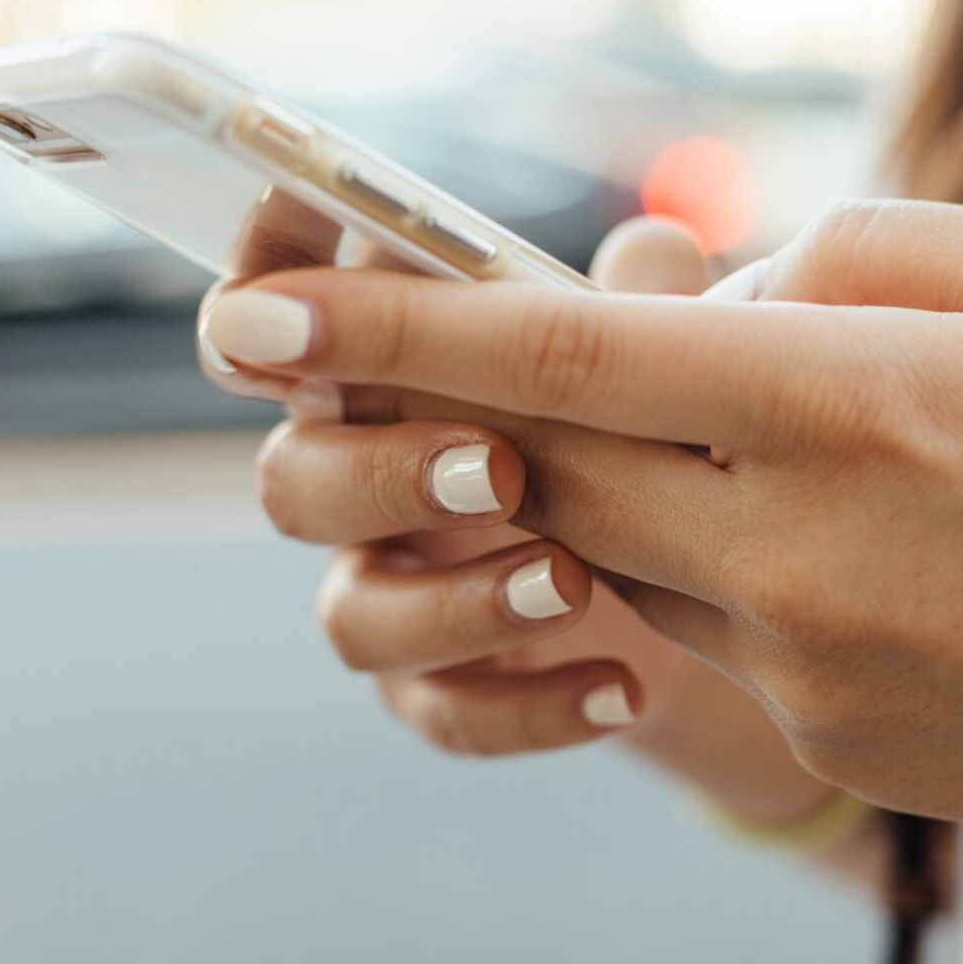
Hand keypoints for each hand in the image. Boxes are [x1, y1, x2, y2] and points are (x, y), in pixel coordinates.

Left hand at [199, 200, 962, 838]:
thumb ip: (855, 251)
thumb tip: (713, 286)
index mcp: (854, 401)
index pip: (567, 355)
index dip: (394, 330)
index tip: (260, 317)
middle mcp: (798, 543)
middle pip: (551, 464)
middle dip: (484, 406)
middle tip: (469, 360)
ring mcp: (802, 660)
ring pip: (619, 550)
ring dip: (627, 480)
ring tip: (760, 439)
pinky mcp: (821, 733)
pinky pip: (709, 629)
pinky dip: (723, 561)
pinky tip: (852, 544)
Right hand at [199, 218, 821, 798]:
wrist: (705, 588)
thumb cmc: (644, 428)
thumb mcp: (656, 359)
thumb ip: (641, 303)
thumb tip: (656, 249)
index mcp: (384, 373)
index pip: (277, 327)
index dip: (257, 301)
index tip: (288, 299)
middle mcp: (361, 480)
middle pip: (294, 480)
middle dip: (383, 473)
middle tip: (500, 468)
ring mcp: (393, 592)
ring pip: (354, 617)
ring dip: (456, 602)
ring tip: (574, 583)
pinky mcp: (441, 689)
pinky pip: (446, 713)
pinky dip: (532, 706)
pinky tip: (622, 687)